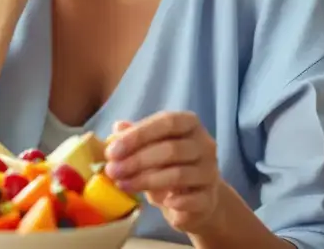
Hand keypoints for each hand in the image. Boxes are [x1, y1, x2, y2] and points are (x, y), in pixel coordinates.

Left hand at [105, 112, 222, 234]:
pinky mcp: (210, 198)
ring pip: (178, 174)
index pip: (167, 122)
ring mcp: (210, 172)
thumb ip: (135, 136)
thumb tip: (118, 127)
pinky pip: (192, 200)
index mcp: (189, 124)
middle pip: (171, 149)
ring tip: (122, 185)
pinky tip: (159, 202)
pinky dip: (174, 201)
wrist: (195, 199)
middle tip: (112, 171)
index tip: (112, 151)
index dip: (138, 135)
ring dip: (146, 181)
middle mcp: (205, 145)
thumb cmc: (168, 165)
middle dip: (136, 160)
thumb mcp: (149, 147)